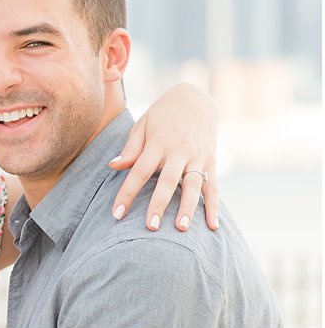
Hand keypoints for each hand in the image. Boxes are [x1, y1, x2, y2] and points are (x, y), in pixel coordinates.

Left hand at [109, 82, 218, 231]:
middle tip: (150, 227)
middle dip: (159, 205)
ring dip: (187, 208)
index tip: (117, 214)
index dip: (127, 193)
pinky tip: (212, 226)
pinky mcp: (212, 161)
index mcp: (158, 142)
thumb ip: (131, 148)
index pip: (139, 171)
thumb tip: (113, 166)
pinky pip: (213, 187)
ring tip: (180, 228)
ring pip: (193, 185)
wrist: (197, 98)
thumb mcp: (143, 124)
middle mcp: (179, 151)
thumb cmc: (162, 114)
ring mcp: (198, 157)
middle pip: (167, 181)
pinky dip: (214, 206)